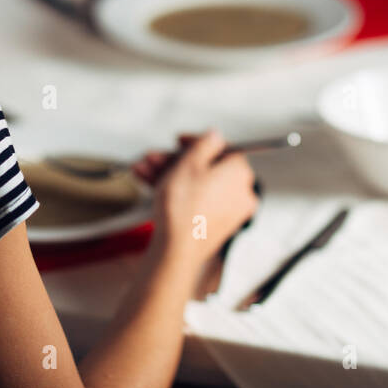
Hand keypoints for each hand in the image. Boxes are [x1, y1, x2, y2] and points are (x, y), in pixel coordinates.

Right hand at [136, 130, 259, 268]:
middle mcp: (240, 193)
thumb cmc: (183, 210)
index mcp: (240, 173)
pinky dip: (177, 192)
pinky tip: (153, 185)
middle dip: (176, 160)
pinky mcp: (215, 225)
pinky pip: (197, 200)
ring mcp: (228, 211)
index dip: (196, 141)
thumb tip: (215, 136)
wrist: (175, 250)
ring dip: (170, 174)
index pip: (222, 147)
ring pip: (198, 184)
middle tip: (157, 157)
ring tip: (146, 171)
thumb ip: (204, 144)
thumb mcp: (189, 164)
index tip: (180, 141)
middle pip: (207, 167)